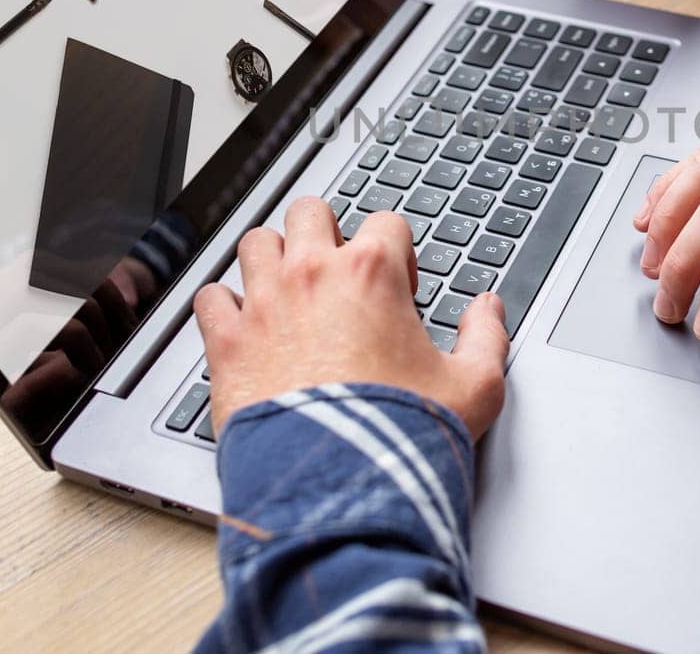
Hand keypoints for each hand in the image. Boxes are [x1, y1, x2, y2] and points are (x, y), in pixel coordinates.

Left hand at [194, 197, 509, 436]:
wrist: (338, 488)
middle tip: (338, 272)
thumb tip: (489, 309)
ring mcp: (263, 305)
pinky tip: (243, 326)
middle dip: (325, 233)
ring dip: (272, 259)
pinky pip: (211, 298)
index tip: (398, 288)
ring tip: (288, 290)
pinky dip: (224, 307)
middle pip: (309, 212)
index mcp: (372, 274)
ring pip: (255, 243)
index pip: (385, 222)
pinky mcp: (226, 344)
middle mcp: (312, 276)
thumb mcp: (474, 387)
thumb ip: (487, 338)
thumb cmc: (399, 437)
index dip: (398, 253)